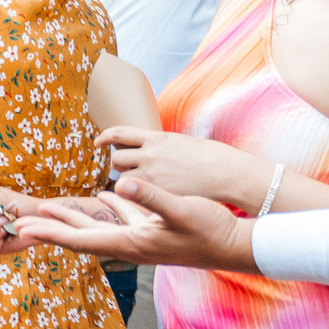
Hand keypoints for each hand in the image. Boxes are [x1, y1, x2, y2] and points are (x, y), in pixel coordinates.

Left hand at [15, 176, 257, 271]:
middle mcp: (131, 245)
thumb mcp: (181, 210)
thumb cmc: (212, 230)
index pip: (80, 239)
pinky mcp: (154, 231)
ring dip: (72, 218)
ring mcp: (142, 239)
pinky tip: (103, 195)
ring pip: (97, 227)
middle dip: (49, 228)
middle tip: (18, 221)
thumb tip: (121, 183)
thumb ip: (151, 197)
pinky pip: (121, 220)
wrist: (239, 246)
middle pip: (80, 236)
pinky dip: (107, 208)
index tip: (24, 228)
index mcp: (131, 243)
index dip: (51, 232)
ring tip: (48, 206)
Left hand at [98, 127, 267, 209]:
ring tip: (144, 184)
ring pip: (123, 178)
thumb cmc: (211, 159)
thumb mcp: (180, 142)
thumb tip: (143, 146)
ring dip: (128, 181)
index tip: (99, 142)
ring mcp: (153, 174)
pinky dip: (137, 195)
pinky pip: (135, 194)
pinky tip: (144, 196)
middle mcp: (151, 154)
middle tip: (131, 169)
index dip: (106, 137)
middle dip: (121, 164)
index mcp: (157, 138)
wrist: (229, 173)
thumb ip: (158, 144)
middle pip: (117, 157)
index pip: (120, 132)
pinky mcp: (157, 192)